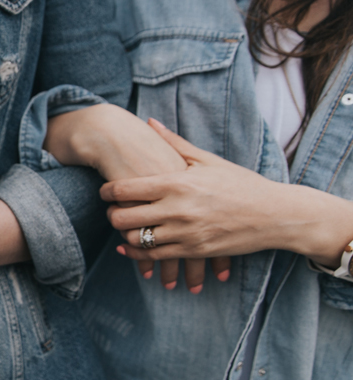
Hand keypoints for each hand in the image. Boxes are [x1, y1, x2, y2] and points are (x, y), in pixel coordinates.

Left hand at [46, 106, 227, 290]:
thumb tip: (149, 122)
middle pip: (123, 217)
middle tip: (112, 209)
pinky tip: (130, 247)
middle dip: (111, 214)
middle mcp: (177, 209)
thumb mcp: (207, 160)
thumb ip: (173, 143)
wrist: (275, 215)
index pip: (125, 189)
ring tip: (124, 226)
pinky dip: (137, 254)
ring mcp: (185, 233)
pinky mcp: (193, 251)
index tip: (104, 191)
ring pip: (136, 239)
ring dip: (124, 233)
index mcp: (177, 183)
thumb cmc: (241, 183)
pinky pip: (154, 256)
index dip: (107, 192)